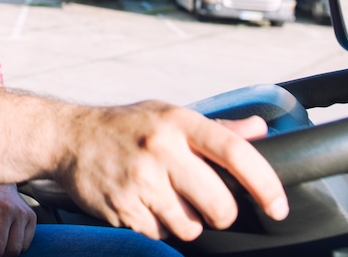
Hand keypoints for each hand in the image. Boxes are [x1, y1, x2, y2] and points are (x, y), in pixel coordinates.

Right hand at [58, 102, 287, 241]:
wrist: (70, 137)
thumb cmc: (126, 126)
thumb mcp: (170, 114)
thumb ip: (218, 127)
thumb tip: (260, 129)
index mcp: (178, 122)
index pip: (235, 152)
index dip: (265, 183)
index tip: (277, 205)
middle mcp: (161, 149)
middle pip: (219, 204)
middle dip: (220, 213)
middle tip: (207, 203)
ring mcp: (140, 180)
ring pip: (190, 226)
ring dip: (185, 221)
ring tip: (165, 197)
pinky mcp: (123, 207)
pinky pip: (159, 234)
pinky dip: (157, 226)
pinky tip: (142, 203)